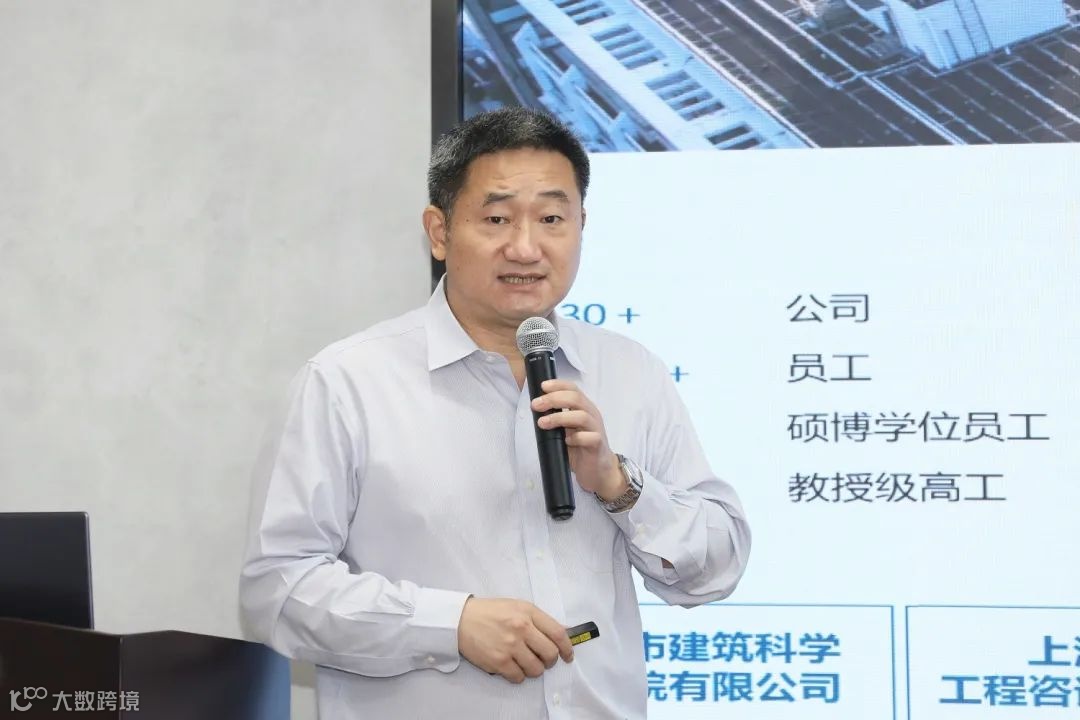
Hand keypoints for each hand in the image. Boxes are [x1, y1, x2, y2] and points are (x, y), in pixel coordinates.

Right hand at [457, 597, 573, 682]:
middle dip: (550, 661)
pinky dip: (518, 675)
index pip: (558, 633)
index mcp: (528, 612)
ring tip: (524, 662)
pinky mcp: (499, 661)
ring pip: (536, 669)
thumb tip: (562, 633)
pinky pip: (518, 677)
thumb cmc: (490, 612)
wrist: (461, 620)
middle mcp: (521, 628)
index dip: (567, 648)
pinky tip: (512, 667)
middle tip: (543, 660)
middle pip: (550, 654)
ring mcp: (510, 646)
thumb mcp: (517, 607)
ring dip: (533, 669)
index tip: (568, 655)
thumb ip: (538, 619)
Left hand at [531, 380, 626, 498]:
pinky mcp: (598, 444)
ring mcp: (596, 429)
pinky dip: (575, 438)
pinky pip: (589, 438)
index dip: (558, 385)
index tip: (542, 386)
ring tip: (543, 423)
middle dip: (553, 399)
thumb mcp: (566, 429)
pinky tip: (566, 442)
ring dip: (559, 417)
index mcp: (583, 407)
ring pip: (581, 416)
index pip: (573, 389)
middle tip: (536, 405)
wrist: (598, 470)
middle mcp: (591, 414)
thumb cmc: (579, 447)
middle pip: (575, 398)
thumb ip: (557, 418)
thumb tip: (537, 408)